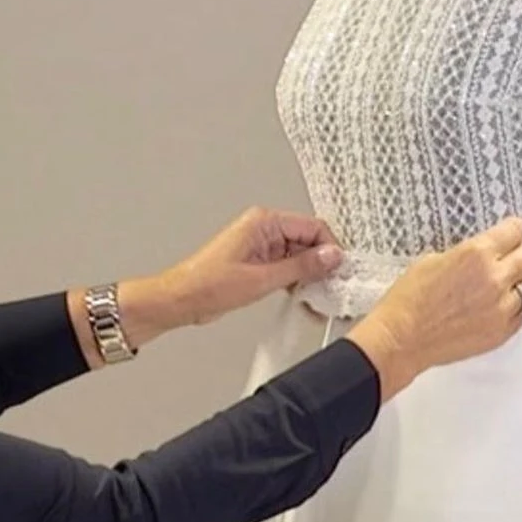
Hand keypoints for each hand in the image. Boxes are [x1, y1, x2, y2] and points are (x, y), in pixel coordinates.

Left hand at [158, 206, 344, 325]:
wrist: (181, 300)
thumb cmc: (208, 284)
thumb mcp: (263, 279)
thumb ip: (301, 267)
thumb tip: (330, 257)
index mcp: (264, 221)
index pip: (313, 226)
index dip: (330, 249)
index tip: (339, 270)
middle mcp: (263, 229)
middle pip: (308, 241)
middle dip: (321, 265)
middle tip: (331, 288)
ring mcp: (261, 246)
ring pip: (299, 257)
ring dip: (309, 277)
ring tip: (317, 299)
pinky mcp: (258, 263)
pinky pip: (286, 267)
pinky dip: (296, 282)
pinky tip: (303, 299)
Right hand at [347, 218, 521, 401]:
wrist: (401, 339)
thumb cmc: (408, 301)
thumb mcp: (432, 260)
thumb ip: (465, 255)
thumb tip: (480, 256)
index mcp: (476, 254)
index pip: (515, 231)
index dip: (514, 230)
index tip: (514, 232)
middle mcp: (495, 278)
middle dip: (521, 252)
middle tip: (513, 256)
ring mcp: (501, 308)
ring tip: (508, 285)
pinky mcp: (501, 332)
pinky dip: (514, 308)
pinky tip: (497, 307)